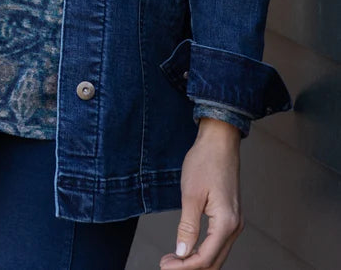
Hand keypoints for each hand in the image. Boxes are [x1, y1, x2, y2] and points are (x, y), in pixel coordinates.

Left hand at [160, 118, 243, 269]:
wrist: (219, 141)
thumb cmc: (205, 162)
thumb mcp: (190, 194)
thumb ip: (187, 227)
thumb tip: (181, 252)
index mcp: (226, 222)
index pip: (205, 258)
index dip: (183, 267)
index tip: (164, 265)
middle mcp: (235, 226)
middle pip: (213, 262)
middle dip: (189, 268)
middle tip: (166, 264)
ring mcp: (235, 222)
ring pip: (217, 255)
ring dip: (196, 261)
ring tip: (173, 259)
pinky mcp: (231, 216)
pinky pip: (219, 243)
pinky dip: (204, 251)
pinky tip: (188, 248)